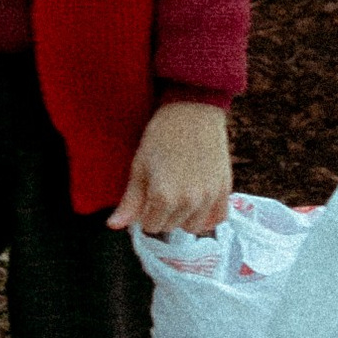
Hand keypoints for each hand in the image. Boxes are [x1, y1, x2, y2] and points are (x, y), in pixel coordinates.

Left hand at [112, 99, 231, 236]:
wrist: (193, 111)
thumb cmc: (161, 135)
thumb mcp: (139, 167)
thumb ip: (129, 201)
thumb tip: (113, 226)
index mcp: (164, 198)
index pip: (149, 226)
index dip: (144, 213)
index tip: (145, 196)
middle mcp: (189, 203)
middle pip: (170, 227)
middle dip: (162, 215)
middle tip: (161, 190)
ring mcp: (210, 197)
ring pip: (193, 226)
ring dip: (183, 217)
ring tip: (179, 196)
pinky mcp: (224, 189)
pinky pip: (218, 218)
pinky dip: (208, 216)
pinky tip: (199, 204)